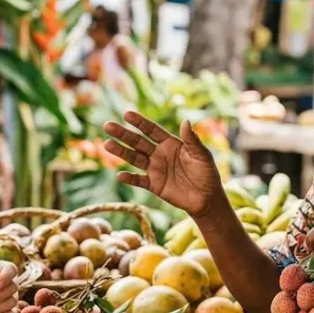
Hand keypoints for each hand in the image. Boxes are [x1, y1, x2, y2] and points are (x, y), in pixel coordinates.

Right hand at [103, 111, 223, 216]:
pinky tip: (120, 175)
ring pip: (134, 158)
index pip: (151, 130)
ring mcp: (155, 169)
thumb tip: (186, 121)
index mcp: (170, 143)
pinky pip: (139, 180)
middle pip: (138, 142)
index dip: (139, 122)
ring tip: (107, 144)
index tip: (126, 114)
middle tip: (107, 126)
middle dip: (123, 134)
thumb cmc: (207, 173)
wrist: (207, 198)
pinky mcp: (154, 185)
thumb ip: (192, 139)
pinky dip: (130, 178)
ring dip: (121, 152)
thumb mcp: (202, 155)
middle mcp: (159, 154)